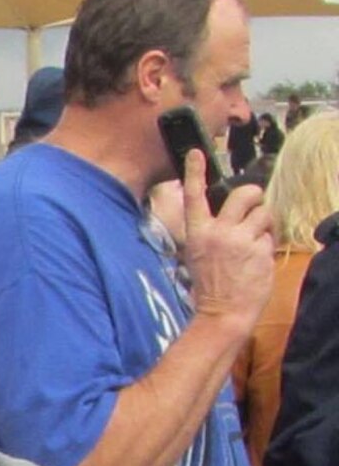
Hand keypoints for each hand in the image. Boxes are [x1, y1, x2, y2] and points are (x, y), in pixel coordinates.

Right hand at [180, 149, 272, 335]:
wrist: (222, 312)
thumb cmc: (211, 286)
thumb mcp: (198, 255)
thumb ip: (212, 231)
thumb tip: (233, 214)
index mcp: (196, 233)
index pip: (193, 196)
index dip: (195, 172)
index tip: (196, 152)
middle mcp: (216, 232)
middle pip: (244, 194)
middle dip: (255, 196)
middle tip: (256, 206)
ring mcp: (239, 240)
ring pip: (264, 214)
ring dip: (265, 224)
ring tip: (255, 242)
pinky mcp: (259, 249)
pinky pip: (270, 236)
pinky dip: (267, 245)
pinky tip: (257, 260)